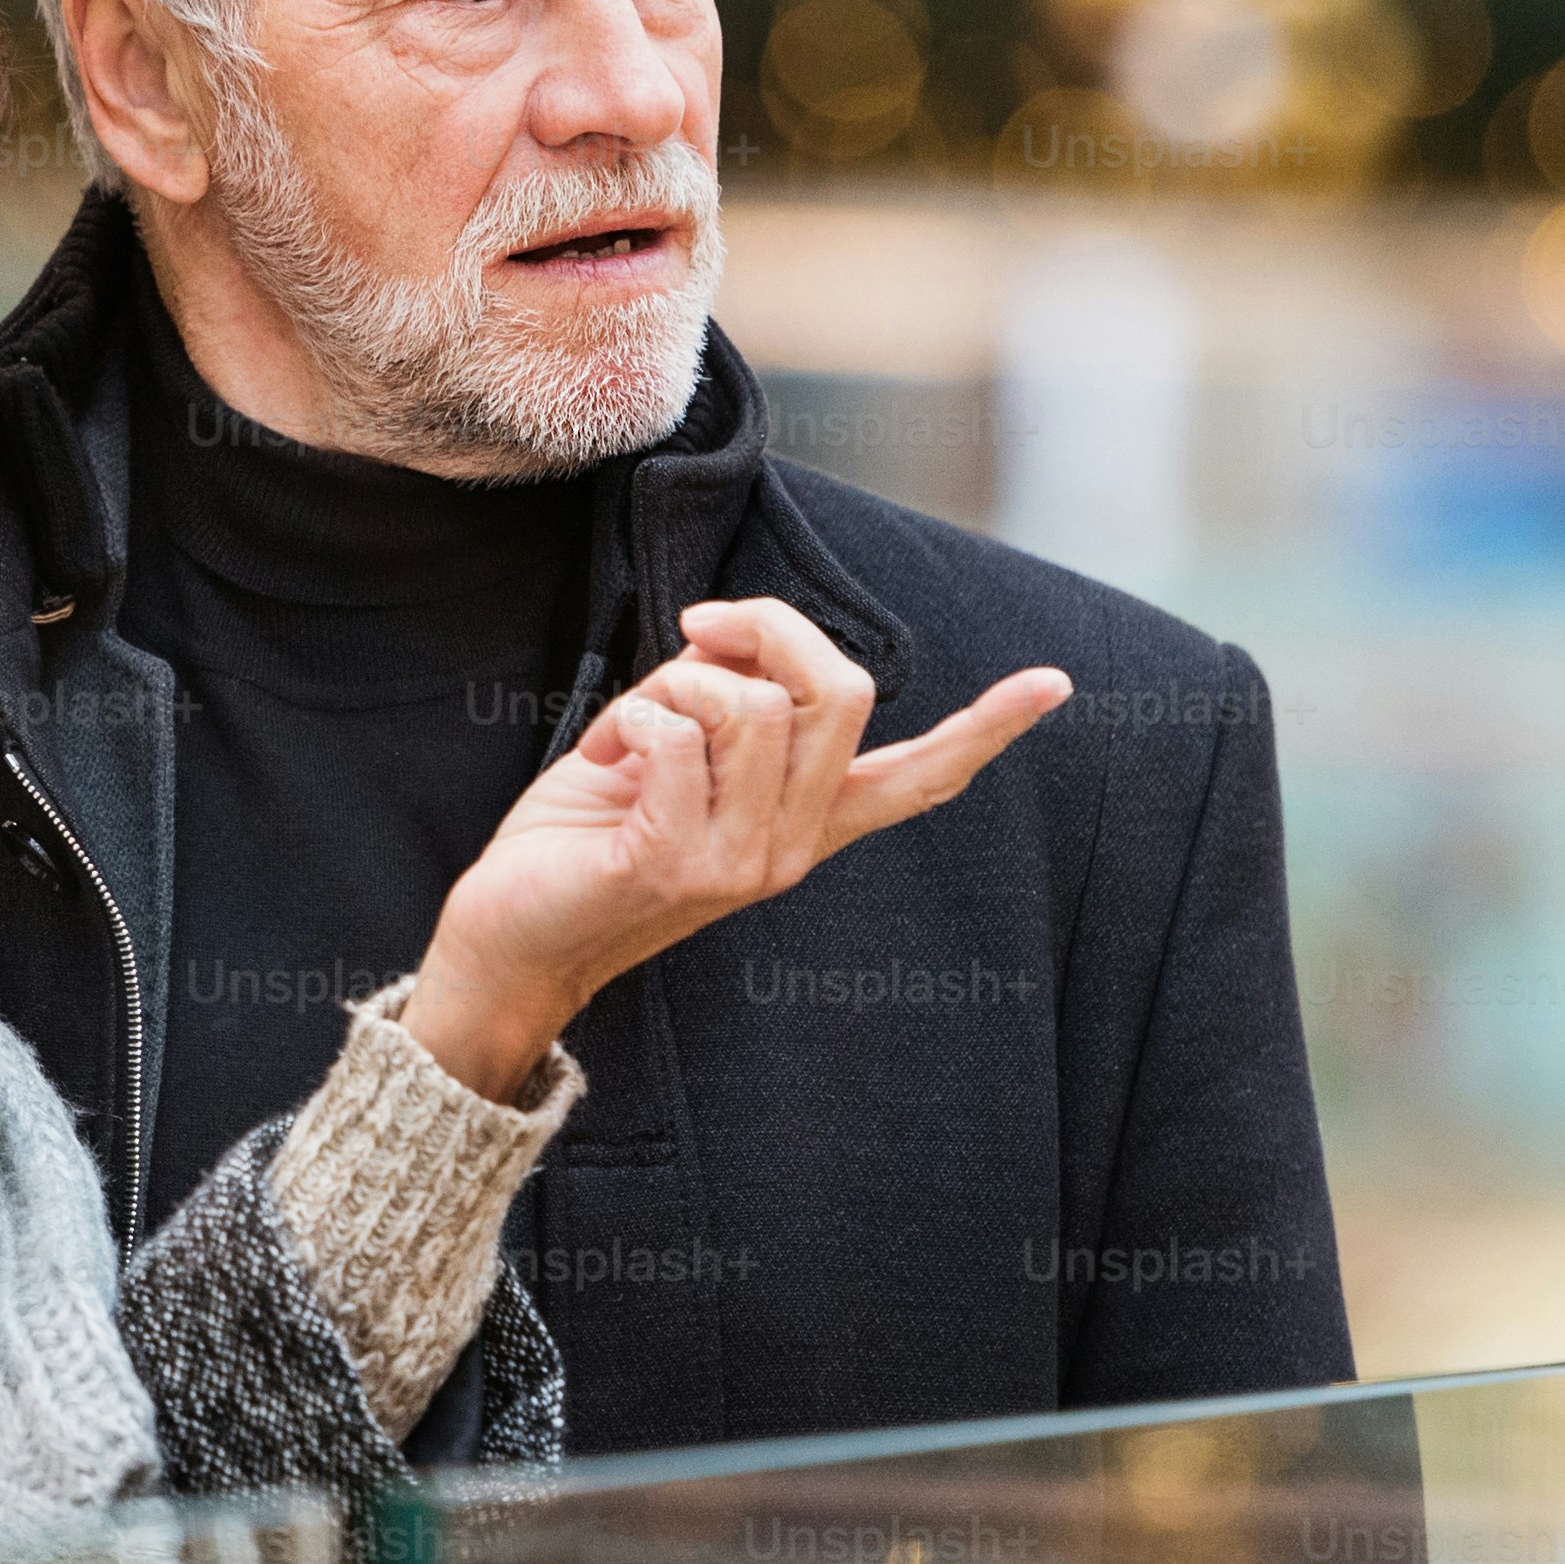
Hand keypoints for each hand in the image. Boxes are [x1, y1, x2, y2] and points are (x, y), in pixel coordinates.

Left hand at [399, 599, 1068, 1101]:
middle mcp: (793, 849)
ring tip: (628, 736)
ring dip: (671, 684)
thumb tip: (745, 645)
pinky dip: (625, 721)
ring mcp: (743, 864)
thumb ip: (725, 696)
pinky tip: (602, 765)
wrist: (508, 939)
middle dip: (766, 625)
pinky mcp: (677, 863)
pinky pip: (675, 731)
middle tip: (693, 632)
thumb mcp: (670, 747)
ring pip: (753, 704)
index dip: (988, 727)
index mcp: (805, 822)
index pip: (919, 776)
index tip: (1056, 683)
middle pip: (844, 689)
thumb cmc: (583, 837)